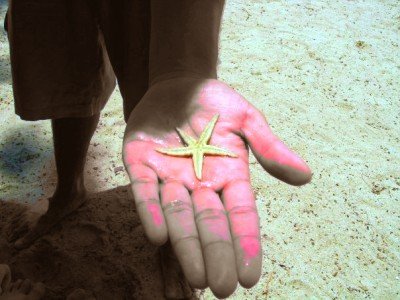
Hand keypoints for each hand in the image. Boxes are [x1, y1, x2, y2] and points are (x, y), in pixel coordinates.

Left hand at [123, 77, 311, 297]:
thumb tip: (305, 176)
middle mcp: (200, 183)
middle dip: (215, 254)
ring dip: (185, 245)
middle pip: (209, 223)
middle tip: (222, 286)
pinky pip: (144, 192)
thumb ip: (270, 148)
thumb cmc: (216, 104)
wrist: (179, 84)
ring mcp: (168, 176)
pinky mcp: (141, 164)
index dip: (246, 243)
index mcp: (228, 176)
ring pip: (177, 215)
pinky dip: (151, 213)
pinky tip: (158, 237)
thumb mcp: (247, 120)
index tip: (250, 276)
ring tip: (195, 277)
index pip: (241, 215)